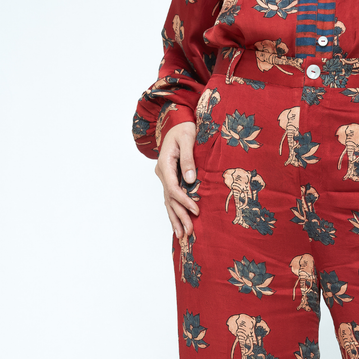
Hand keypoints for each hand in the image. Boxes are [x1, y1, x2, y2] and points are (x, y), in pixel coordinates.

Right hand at [155, 122, 200, 239]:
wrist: (177, 123)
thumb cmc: (184, 128)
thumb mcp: (188, 139)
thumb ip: (188, 159)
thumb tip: (190, 179)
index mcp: (165, 163)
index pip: (173, 188)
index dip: (184, 201)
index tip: (196, 210)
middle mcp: (162, 173)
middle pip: (170, 199)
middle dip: (180, 216)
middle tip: (189, 232)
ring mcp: (165, 177)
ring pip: (169, 202)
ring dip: (175, 219)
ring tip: (182, 236)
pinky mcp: (170, 180)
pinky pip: (171, 199)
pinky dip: (174, 212)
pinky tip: (178, 225)